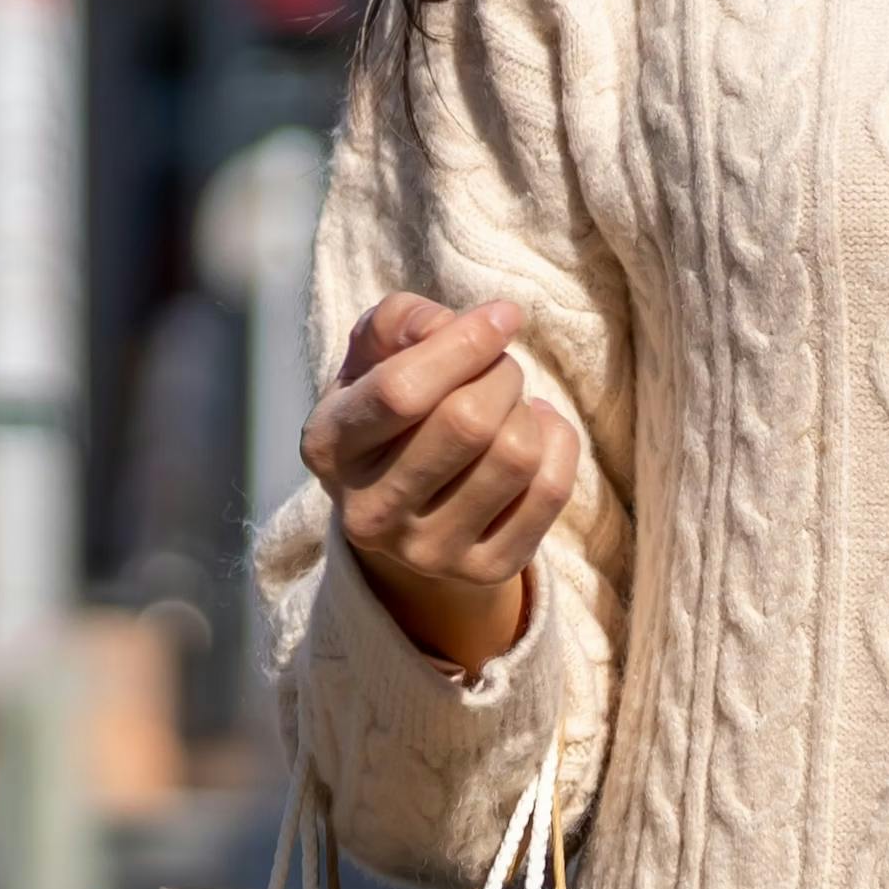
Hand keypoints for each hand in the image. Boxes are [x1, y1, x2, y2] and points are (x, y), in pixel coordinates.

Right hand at [302, 294, 578, 675]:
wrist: (404, 510)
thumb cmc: (390, 412)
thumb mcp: (372, 358)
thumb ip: (402, 321)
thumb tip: (458, 325)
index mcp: (329, 447)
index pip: (401, 392)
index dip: (463, 344)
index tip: (501, 317)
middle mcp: (370, 512)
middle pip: (468, 422)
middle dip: (501, 375)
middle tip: (499, 370)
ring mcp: (427, 552)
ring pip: (515, 455)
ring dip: (527, 411)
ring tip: (510, 407)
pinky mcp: (483, 571)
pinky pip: (551, 491)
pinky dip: (558, 444)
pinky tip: (536, 434)